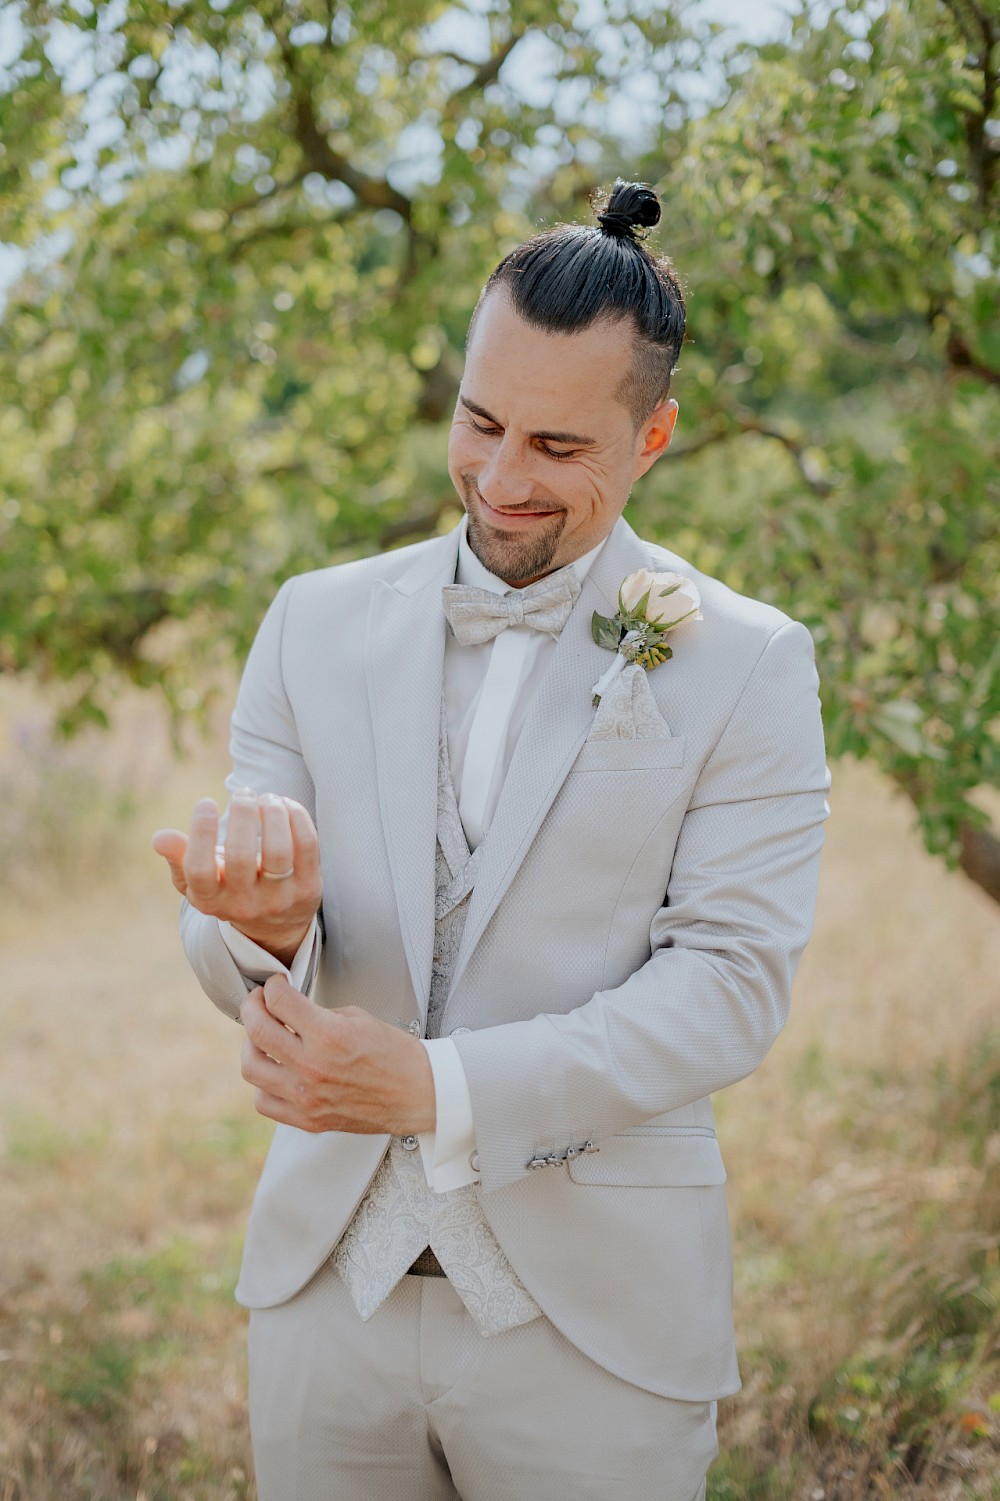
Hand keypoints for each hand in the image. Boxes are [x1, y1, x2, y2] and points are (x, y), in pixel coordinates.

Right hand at [152, 790, 321, 965]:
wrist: (275, 924)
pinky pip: (307, 846)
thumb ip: (179, 857)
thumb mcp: (198, 880)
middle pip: (240, 856)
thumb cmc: (228, 888)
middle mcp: (244, 904)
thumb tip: (159, 838)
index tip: (206, 802)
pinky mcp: (309, 888)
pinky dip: (297, 817)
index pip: (199, 870)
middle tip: (242, 793)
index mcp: (210, 900)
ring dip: (272, 813)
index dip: (201, 833)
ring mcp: (279, 898)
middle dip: (241, 815)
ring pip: (278, 850)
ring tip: (266, 797)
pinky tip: (286, 805)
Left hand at [240, 975, 435, 1136]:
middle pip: (257, 1030)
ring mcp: (307, 1097)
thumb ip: (318, 1014)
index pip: (279, 1001)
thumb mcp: (358, 1018)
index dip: (273, 986)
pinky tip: (275, 1071)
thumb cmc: (396, 1055)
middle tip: (259, 1002)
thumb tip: (291, 1010)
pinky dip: (263, 1083)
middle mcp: (313, 1067)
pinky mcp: (308, 1119)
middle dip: (252, 1007)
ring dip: (252, 1045)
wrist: (419, 1093)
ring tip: (262, 1037)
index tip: (276, 985)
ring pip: (251, 1066)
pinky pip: (264, 1101)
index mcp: (329, 1035)